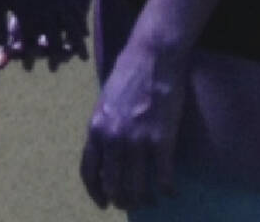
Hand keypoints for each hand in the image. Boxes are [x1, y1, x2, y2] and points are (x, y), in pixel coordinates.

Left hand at [80, 39, 187, 211]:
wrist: (153, 56)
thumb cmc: (127, 73)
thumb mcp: (104, 101)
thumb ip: (103, 127)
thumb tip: (105, 153)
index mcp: (95, 128)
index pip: (89, 171)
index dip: (95, 192)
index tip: (103, 202)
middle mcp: (113, 139)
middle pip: (113, 185)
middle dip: (121, 199)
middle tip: (129, 203)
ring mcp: (137, 141)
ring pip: (137, 188)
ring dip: (143, 199)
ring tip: (150, 200)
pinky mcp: (162, 140)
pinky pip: (164, 178)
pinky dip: (166, 189)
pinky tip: (170, 191)